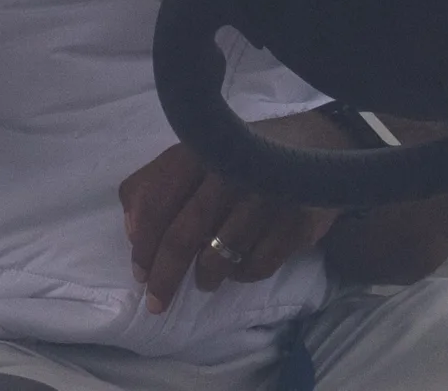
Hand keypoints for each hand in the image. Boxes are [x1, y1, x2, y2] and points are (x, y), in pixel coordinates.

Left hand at [120, 140, 335, 313]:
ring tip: (204, 280)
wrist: (316, 145)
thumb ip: (153, 185)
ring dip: (206, 277)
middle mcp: (231, 171)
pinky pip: (257, 266)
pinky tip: (238, 269)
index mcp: (198, 151)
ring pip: (220, 256)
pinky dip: (241, 275)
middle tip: (157, 303)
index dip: (144, 243)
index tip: (139, 273)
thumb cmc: (238, 158)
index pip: (158, 203)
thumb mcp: (193, 156)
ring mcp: (266, 196)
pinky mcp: (297, 221)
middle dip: (165, 276)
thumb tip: (131, 230)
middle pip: (184, 235)